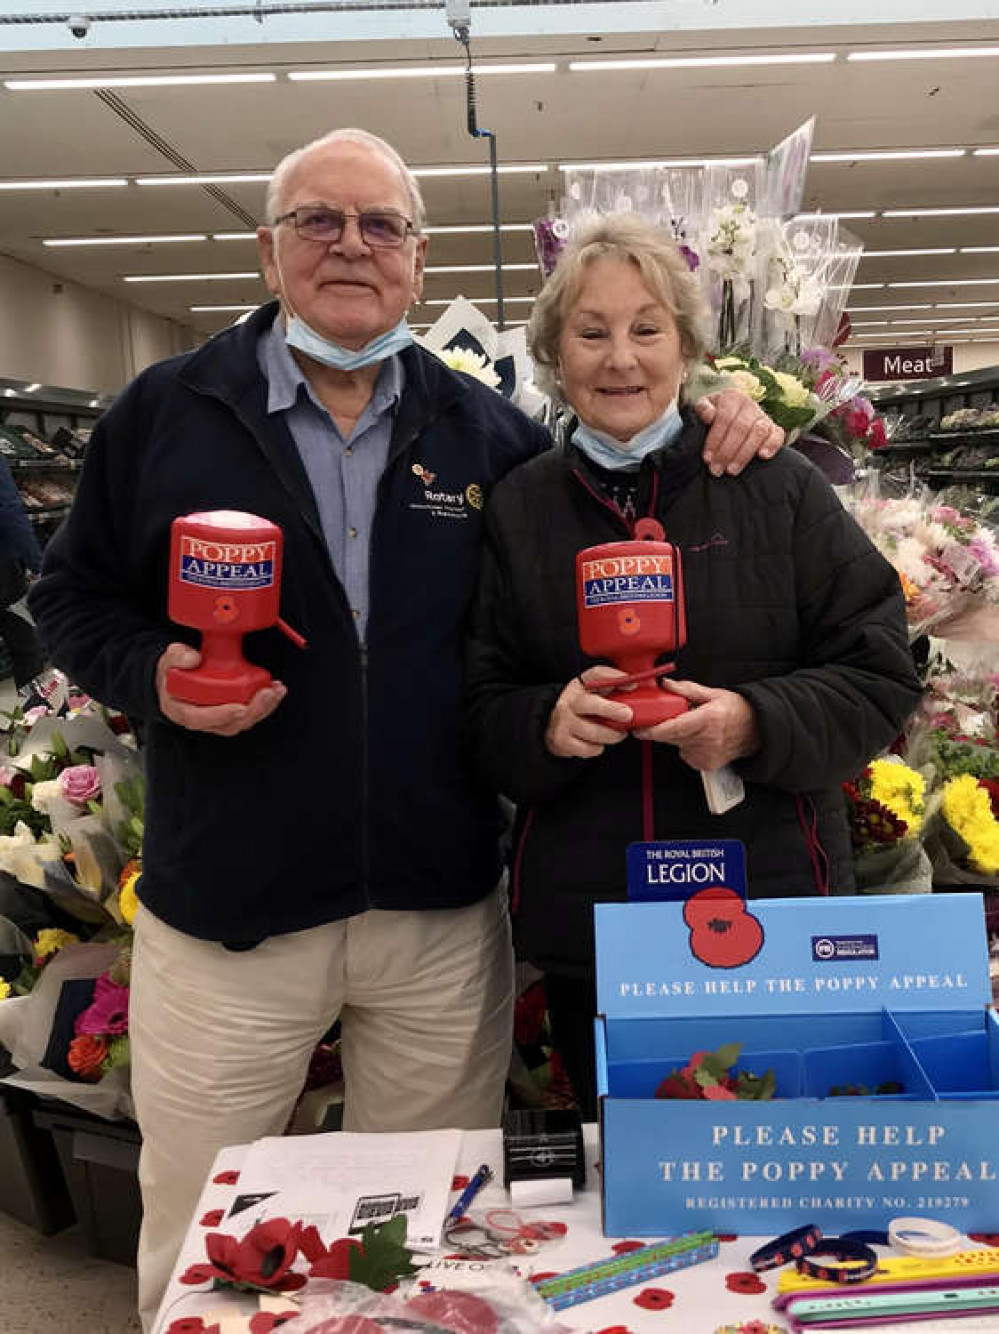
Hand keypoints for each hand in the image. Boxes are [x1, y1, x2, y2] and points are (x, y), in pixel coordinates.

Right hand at [156, 642, 286, 736]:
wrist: (177, 676)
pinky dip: (265, 704)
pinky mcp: (232, 713)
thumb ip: (177, 657)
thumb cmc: (174, 672)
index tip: (239, 708)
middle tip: (266, 694)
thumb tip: (193, 659)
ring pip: (242, 722)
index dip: (220, 715)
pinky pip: (249, 713)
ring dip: (262, 708)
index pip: (199, 718)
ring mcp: (218, 719)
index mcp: (181, 710)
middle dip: (251, 711)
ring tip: (275, 691)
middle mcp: (201, 719)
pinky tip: (275, 690)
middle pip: (228, 724)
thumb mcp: (168, 660)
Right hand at [545, 665, 632, 758]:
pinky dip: (598, 748)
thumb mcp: (591, 691)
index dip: (614, 677)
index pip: (596, 674)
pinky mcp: (563, 741)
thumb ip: (611, 685)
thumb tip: (632, 686)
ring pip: (593, 731)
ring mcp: (564, 722)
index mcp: (579, 685)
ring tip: (618, 733)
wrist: (552, 725)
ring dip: (612, 735)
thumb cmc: (580, 708)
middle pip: (589, 704)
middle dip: (611, 709)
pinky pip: (589, 749)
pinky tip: (598, 742)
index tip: (631, 684)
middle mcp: (569, 702)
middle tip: (627, 714)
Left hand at [633, 678, 759, 770]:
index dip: (653, 730)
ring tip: (695, 727)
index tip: (639, 729)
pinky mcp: (706, 764)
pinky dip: (687, 746)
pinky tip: (700, 739)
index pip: (673, 728)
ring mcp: (707, 754)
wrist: (757, 730)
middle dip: (663, 728)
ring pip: (677, 745)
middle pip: (671, 737)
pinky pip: (686, 754)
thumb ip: (687, 690)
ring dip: (678, 737)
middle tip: (669, 718)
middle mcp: (707, 740)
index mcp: (707, 720)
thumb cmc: (737, 710)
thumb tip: (666, 685)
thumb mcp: (713, 694)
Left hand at [696, 389, 784, 476]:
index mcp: (732, 397)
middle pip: (741, 428)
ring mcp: (764, 416)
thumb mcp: (705, 406)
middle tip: (716, 470)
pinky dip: (772, 445)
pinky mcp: (774, 428)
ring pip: (758, 433)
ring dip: (744, 454)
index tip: (707, 458)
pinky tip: (762, 456)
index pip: (724, 418)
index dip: (715, 440)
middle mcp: (750, 405)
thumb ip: (703, 408)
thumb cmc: (716, 413)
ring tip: (732, 470)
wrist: (734, 414)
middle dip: (727, 452)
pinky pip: (778, 436)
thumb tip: (709, 416)